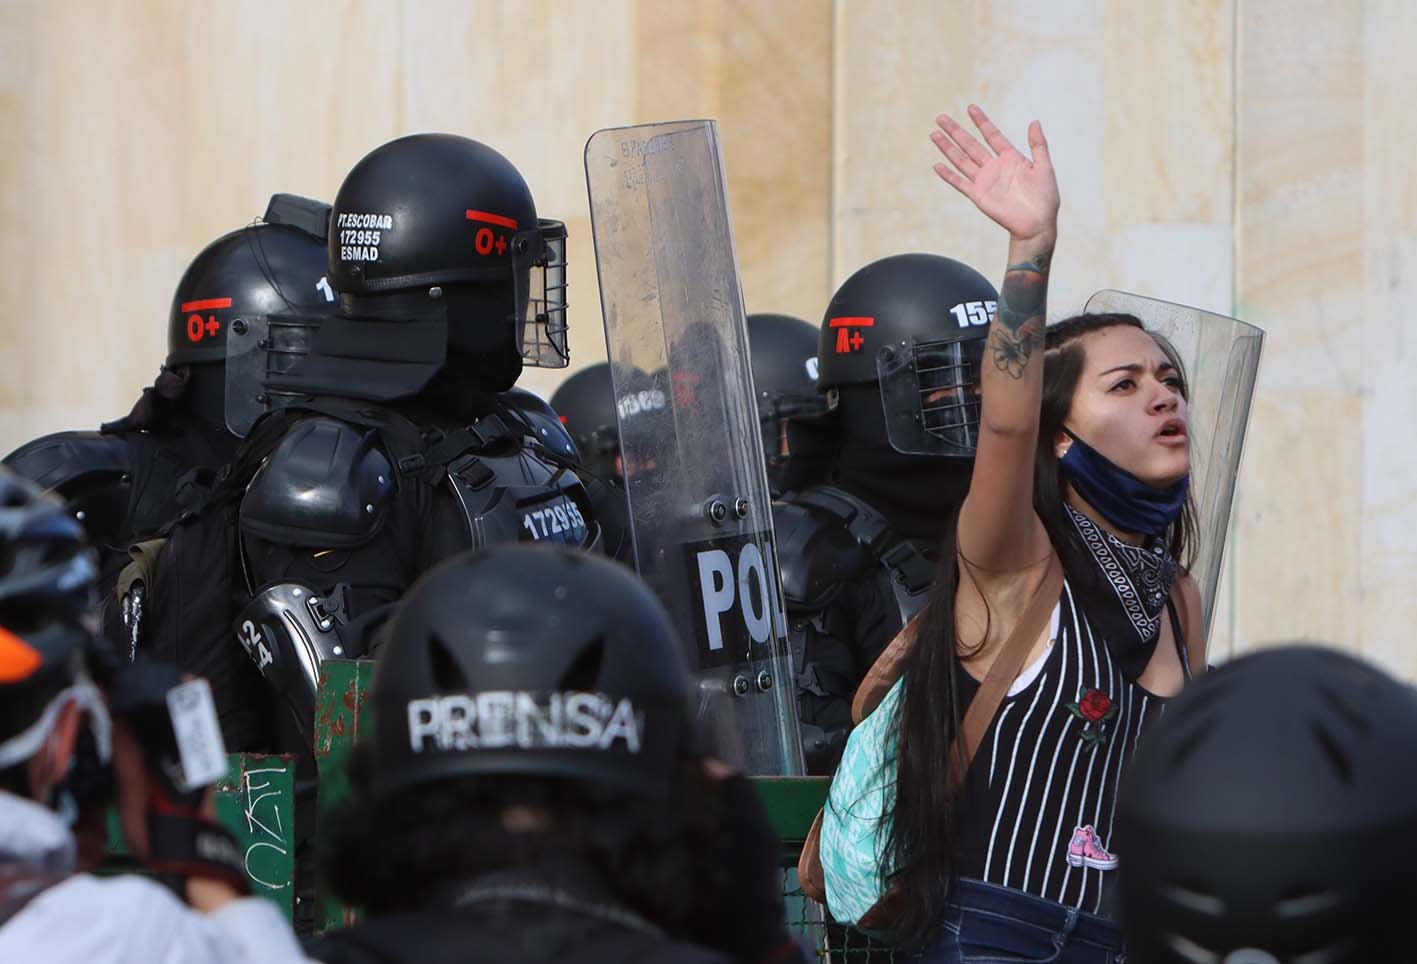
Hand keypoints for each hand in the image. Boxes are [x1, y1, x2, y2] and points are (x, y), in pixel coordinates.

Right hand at [932, 105, 1058, 244]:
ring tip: (934, 134)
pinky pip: (960, 183)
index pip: (992, 135)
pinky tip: (937, 165)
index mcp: (1010, 157)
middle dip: (956, 131)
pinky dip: (948, 175)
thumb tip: (1034, 121)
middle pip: (970, 144)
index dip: (981, 121)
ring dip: (947, 148)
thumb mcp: (1044, 166)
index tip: (971, 108)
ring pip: (961, 160)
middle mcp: (994, 167)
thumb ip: (1038, 145)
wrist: (1036, 223)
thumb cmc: (1045, 197)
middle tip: (941, 117)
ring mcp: (984, 181)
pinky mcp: (978, 195)